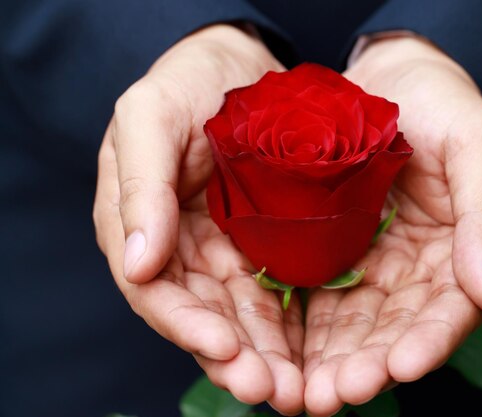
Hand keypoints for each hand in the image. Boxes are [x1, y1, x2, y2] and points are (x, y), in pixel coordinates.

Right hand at [93, 24, 303, 414]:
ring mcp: (230, 253)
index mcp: (145, 229)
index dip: (186, 326)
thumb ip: (139, 187)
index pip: (157, 293)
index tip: (223, 347)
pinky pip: (283, 294)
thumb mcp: (149, 118)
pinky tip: (319, 354)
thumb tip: (137, 265)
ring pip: (247, 319)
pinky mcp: (272, 246)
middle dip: (237, 359)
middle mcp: (186, 253)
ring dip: (269, 357)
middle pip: (206, 319)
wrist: (240, 66)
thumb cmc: (186, 84)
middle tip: (270, 391)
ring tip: (299, 391)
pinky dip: (296, 328)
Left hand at [303, 35, 481, 415]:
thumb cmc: (444, 105)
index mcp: (462, 254)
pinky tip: (281, 352)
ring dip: (329, 360)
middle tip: (334, 394)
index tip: (402, 365)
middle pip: (393, 329)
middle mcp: (416, 271)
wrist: (389, 79)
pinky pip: (316, 296)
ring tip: (304, 393)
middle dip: (366, 364)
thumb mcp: (479, 147)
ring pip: (351, 324)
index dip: (428, 341)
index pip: (449, 310)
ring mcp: (371, 264)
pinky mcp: (329, 252)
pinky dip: (302, 328)